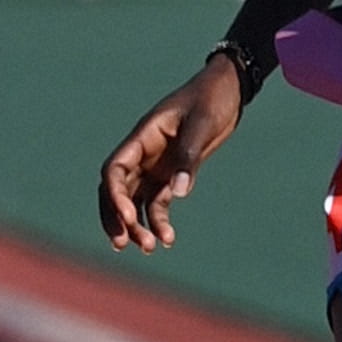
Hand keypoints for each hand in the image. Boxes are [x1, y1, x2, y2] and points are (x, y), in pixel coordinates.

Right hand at [98, 56, 242, 250]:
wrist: (227, 92)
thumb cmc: (210, 100)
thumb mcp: (201, 124)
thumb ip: (188, 157)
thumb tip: (179, 193)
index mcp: (141, 138)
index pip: (114, 170)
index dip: (115, 195)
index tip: (129, 216)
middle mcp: (142, 155)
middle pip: (116, 191)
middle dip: (117, 218)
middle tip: (125, 243)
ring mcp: (154, 166)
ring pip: (134, 202)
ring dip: (137, 225)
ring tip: (149, 248)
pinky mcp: (171, 175)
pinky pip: (157, 203)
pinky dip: (158, 222)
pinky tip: (168, 240)